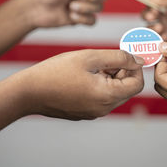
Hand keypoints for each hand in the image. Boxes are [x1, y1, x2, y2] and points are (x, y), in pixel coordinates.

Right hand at [15, 50, 144, 119]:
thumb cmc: (56, 71)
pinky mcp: (84, 112)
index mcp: (107, 96)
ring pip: (113, 92)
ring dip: (110, 76)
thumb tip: (138, 60)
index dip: (134, 66)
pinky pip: (101, 97)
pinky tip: (83, 74)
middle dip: (121, 70)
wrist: (27, 92)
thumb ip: (118, 57)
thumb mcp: (90, 57)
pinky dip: (99, 84)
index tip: (124, 54)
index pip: (137, 83)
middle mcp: (103, 109)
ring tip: (91, 65)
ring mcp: (93, 113)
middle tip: (105, 56)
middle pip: (126, 88)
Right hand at [142, 0, 166, 42]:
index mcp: (166, 8)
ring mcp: (166, 31)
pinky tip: (164, 38)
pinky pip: (158, 42)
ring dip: (152, 30)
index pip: (150, 7)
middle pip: (148, 19)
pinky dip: (157, 40)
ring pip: (151, 31)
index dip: (148, 9)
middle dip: (149, 20)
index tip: (153, 11)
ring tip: (161, 29)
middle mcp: (163, 19)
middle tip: (155, 20)